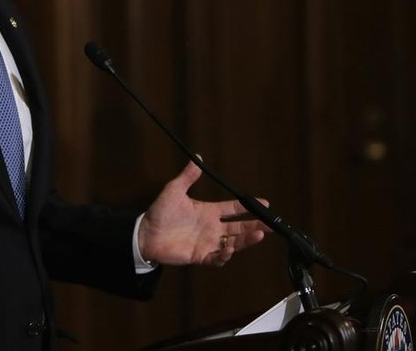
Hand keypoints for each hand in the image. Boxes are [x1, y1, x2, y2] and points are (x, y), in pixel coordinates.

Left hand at [138, 161, 268, 267]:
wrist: (146, 233)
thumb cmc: (160, 212)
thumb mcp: (174, 189)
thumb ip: (188, 176)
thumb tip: (197, 157)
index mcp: (208, 211)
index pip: (232, 208)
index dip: (247, 206)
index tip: (264, 202)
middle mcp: (211, 227)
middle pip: (239, 227)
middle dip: (255, 225)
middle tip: (270, 224)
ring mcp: (207, 242)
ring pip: (233, 242)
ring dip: (246, 240)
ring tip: (258, 235)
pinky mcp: (200, 255)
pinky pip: (217, 258)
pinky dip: (225, 255)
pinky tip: (229, 248)